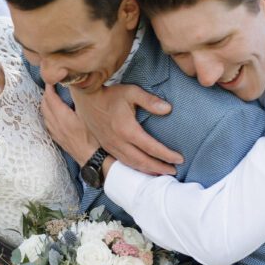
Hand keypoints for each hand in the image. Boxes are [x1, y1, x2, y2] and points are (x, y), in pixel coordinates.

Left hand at [41, 87, 98, 165]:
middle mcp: (56, 125)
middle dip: (46, 94)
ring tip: (51, 98)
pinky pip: (47, 124)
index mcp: (63, 117)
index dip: (49, 87)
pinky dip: (47, 115)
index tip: (51, 80)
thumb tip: (77, 88)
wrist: (93, 158)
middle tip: (51, 86)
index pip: (50, 98)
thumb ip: (82, 101)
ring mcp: (56, 133)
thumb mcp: (90, 116)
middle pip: (44, 105)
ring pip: (44, 115)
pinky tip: (52, 115)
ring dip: (45, 105)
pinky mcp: (58, 139)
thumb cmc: (95, 138)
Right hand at [65, 84, 181, 174]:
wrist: (85, 98)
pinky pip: (122, 162)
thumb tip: (168, 109)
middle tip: (173, 171)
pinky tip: (142, 168)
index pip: (151, 147)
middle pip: (142, 161)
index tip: (179, 159)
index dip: (167, 155)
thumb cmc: (110, 94)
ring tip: (160, 173)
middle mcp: (118, 142)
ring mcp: (110, 146)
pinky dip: (135, 167)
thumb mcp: (131, 92)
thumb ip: (150, 101)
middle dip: (159, 167)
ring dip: (147, 170)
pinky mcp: (106, 146)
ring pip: (131, 164)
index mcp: (127, 130)